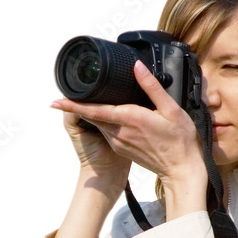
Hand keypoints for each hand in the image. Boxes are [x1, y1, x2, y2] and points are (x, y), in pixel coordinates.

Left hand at [51, 60, 203, 191]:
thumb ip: (151, 86)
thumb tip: (137, 67)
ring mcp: (119, 142)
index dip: (73, 105)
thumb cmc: (179, 140)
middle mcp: (119, 132)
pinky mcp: (121, 148)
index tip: (56, 101)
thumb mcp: (171, 109)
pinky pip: (108, 131)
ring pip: (100, 123)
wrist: (181, 170)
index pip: (94, 110)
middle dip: (80, 104)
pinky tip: (111, 114)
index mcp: (129, 119)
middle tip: (70, 92)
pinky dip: (105, 121)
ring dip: (92, 113)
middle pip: (93, 115)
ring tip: (90, 99)